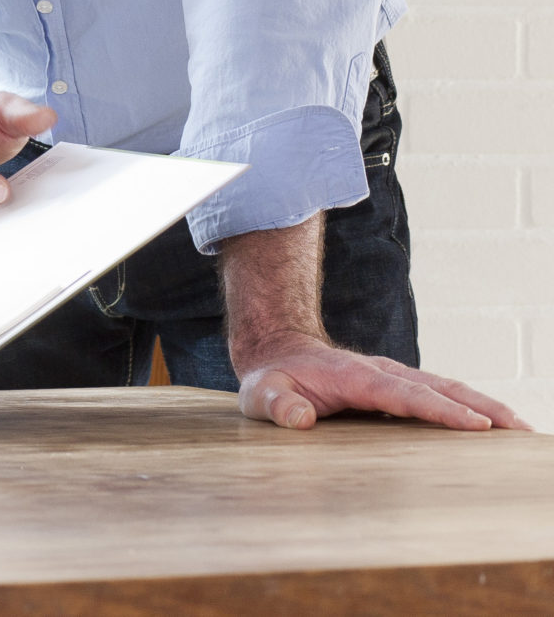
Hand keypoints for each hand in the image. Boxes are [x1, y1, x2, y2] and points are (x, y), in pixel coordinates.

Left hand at [237, 334, 529, 432]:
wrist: (278, 353)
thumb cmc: (272, 380)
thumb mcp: (261, 394)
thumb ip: (277, 406)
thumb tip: (298, 419)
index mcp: (355, 377)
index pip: (404, 395)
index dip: (440, 410)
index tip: (476, 426)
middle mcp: (382, 373)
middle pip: (439, 387)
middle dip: (480, 407)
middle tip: (519, 429)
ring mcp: (393, 378)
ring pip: (446, 389)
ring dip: (484, 406)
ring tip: (521, 429)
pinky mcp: (399, 387)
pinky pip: (440, 395)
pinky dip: (470, 408)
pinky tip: (494, 427)